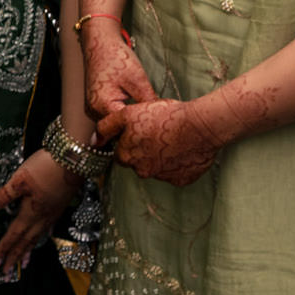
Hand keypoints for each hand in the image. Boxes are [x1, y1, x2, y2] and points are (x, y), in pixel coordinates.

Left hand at [0, 149, 79, 275]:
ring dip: (28, 251)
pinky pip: (46, 229)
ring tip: (23, 264)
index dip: (3, 250)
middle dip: (14, 258)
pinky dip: (39, 239)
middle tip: (6, 274)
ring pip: (37, 238)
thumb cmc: (44, 167)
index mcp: (31, 214)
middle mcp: (43, 218)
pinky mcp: (59, 206)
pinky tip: (39, 238)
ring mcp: (52, 213)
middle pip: (25, 242)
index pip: (13, 236)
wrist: (74, 158)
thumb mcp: (18, 180)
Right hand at [81, 24, 156, 125]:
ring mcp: (93, 109)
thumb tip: (159, 118)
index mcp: (102, 105)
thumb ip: (147, 102)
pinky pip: (112, 116)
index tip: (159, 126)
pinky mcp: (97, 105)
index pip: (125, 128)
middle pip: (119, 129)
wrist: (100, 44)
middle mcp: (94, 110)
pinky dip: (124, 115)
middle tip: (157, 125)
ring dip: (130, 123)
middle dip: (137, 127)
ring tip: (149, 119)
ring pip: (115, 124)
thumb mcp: (138, 80)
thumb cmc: (115, 58)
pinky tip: (138, 112)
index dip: (143, 128)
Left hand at [95, 97, 221, 185]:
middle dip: (144, 150)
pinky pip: (176, 172)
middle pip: (138, 162)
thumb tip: (93, 141)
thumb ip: (106, 127)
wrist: (200, 126)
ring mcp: (163, 177)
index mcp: (127, 157)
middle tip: (158, 133)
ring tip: (173, 139)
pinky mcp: (182, 179)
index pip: (121, 152)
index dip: (129, 140)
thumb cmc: (164, 116)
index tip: (141, 130)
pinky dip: (178, 163)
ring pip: (157, 167)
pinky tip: (184, 148)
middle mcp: (143, 172)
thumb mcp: (128, 114)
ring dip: (161, 156)